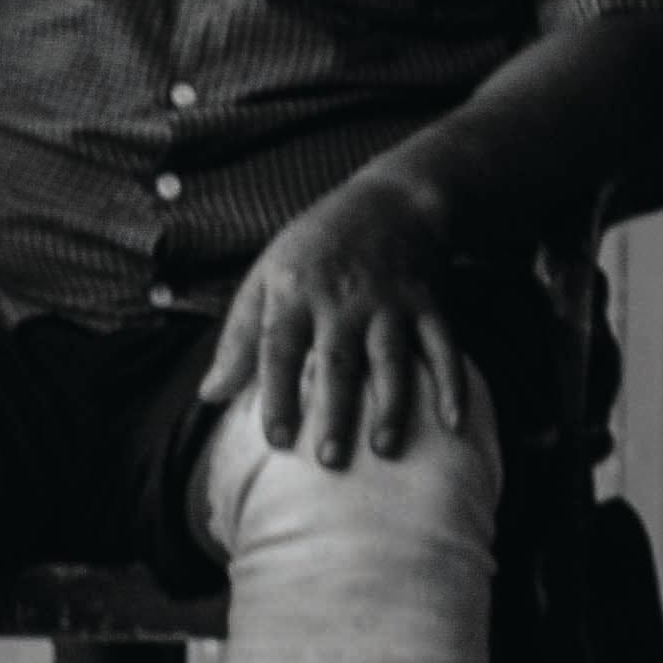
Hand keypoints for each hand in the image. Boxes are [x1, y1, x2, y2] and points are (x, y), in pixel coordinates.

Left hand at [197, 183, 468, 471]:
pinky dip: (452, 384)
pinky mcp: (429, 305)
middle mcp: (343, 301)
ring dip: (390, 406)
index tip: (277, 440)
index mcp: (295, 294)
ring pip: (391, 359)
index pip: (280, 350)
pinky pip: (444, 347)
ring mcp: (390, 303)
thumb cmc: (314, 249)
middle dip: (335, 412)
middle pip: (338, 362)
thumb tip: (209, 396)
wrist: (391, 202)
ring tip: (385, 449)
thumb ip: (239, 340)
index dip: (277, 394)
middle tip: (331, 460)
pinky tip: (453, 423)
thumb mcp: (266, 278)